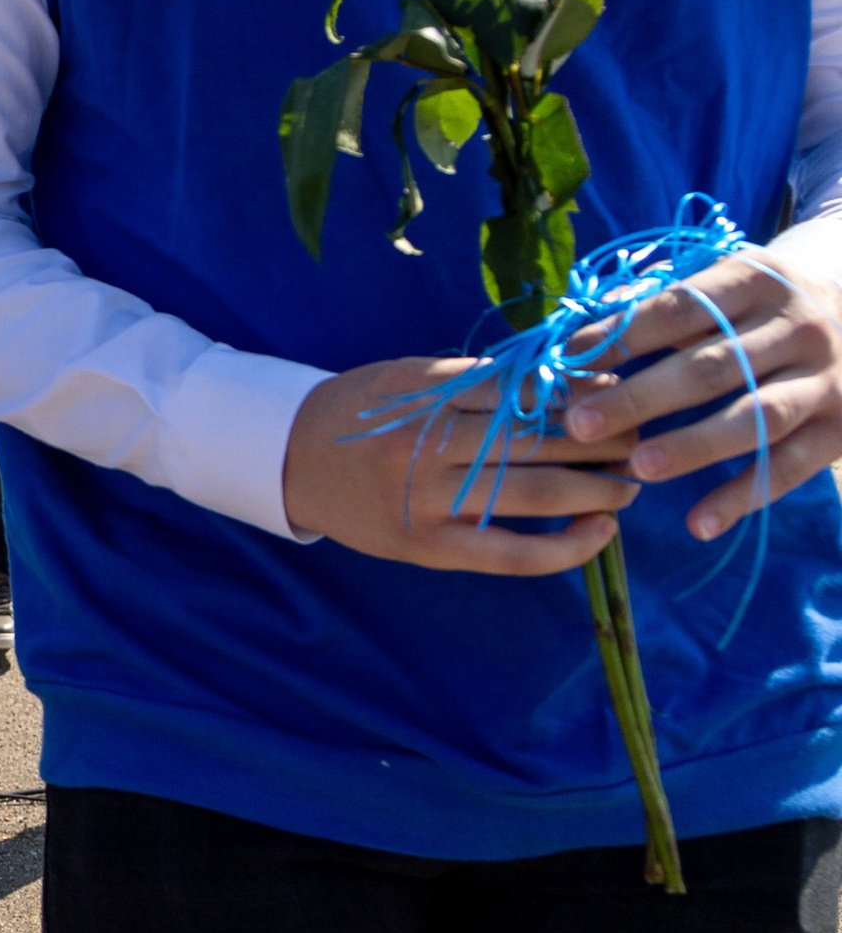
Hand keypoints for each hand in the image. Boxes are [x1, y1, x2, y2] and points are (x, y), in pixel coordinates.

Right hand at [282, 355, 637, 574]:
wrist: (290, 459)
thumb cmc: (360, 411)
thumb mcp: (409, 378)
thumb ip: (477, 381)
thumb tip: (566, 382)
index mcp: (423, 395)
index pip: (520, 392)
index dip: (579, 395)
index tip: (621, 394)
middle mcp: (424, 447)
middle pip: (535, 442)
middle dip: (600, 440)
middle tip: (643, 436)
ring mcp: (427, 502)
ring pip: (532, 494)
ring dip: (596, 489)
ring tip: (632, 482)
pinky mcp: (429, 548)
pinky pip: (512, 554)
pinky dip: (565, 546)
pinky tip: (600, 531)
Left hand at [562, 248, 841, 541]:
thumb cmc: (755, 303)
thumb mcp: (718, 284)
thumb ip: (652, 304)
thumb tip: (575, 331)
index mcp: (755, 280)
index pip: (680, 308)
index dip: (622, 336)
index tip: (567, 362)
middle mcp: (797, 328)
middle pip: (714, 367)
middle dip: (642, 398)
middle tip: (579, 424)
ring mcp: (826, 380)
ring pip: (757, 418)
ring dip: (695, 445)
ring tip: (638, 468)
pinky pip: (791, 467)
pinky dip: (744, 495)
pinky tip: (698, 522)